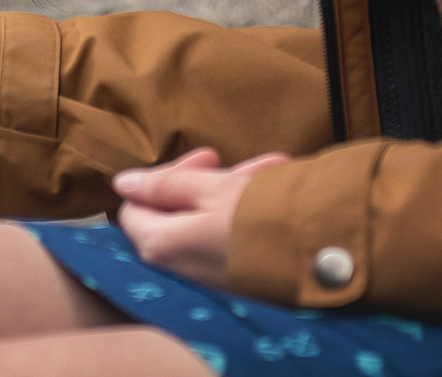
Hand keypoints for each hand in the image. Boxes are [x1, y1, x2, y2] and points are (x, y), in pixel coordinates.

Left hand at [112, 148, 288, 289]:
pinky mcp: (234, 281)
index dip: (163, 177)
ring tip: (271, 168)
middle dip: (208, 180)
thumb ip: (165, 184)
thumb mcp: (212, 188)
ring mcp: (207, 278)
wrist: (318, 258)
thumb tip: (123, 182)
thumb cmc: (259, 219)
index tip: (203, 159)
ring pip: (208, 222)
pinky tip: (276, 188)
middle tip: (235, 163)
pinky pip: (229, 239)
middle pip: (175, 214)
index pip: (134, 207)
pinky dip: (247, 213)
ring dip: (234, 191)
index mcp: (161, 245)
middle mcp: (179, 269)